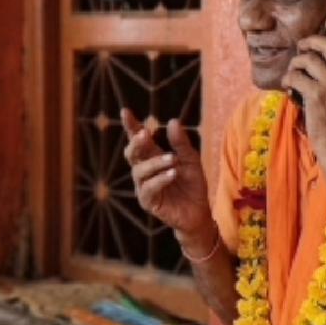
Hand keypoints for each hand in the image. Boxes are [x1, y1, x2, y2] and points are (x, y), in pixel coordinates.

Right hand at [122, 109, 210, 237]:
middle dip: (136, 143)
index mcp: (153, 157)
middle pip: (132, 154)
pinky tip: (172, 174)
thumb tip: (172, 121)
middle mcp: (145, 171)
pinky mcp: (149, 202)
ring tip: (172, 159)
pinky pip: (148, 189)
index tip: (125, 112)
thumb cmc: (193, 185)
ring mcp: (144, 187)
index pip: (138, 140)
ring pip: (139, 171)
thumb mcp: (191, 160)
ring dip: (155, 162)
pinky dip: (159, 179)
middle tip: (146, 134)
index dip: (131, 126)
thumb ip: (181, 143)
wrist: (200, 212)